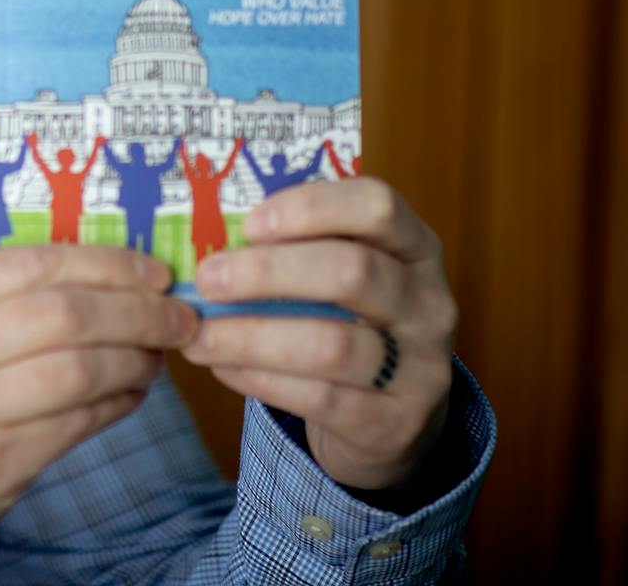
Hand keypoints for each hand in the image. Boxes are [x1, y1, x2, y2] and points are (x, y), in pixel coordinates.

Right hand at [0, 246, 196, 583]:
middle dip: (139, 309)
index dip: (107, 263)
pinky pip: (78, 422)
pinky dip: (118, 402)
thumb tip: (94, 277)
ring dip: (137, 359)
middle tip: (178, 314)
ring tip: (158, 355)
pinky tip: (132, 392)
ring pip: (80, 368)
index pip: (32, 263)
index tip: (153, 269)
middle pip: (66, 313)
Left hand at [179, 177, 455, 492]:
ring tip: (198, 335)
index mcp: (414, 247)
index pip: (377, 206)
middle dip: (267, 272)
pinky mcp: (396, 421)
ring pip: (331, 345)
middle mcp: (429, 302)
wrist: (393, 419)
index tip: (249, 224)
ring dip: (250, 337)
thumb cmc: (346, 324)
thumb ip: (291, 250)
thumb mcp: (336, 277)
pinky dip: (261, 379)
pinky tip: (223, 368)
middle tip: (206, 279)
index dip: (311, 207)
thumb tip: (205, 240)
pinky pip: (320, 397)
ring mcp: (421, 367)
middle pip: (353, 271)